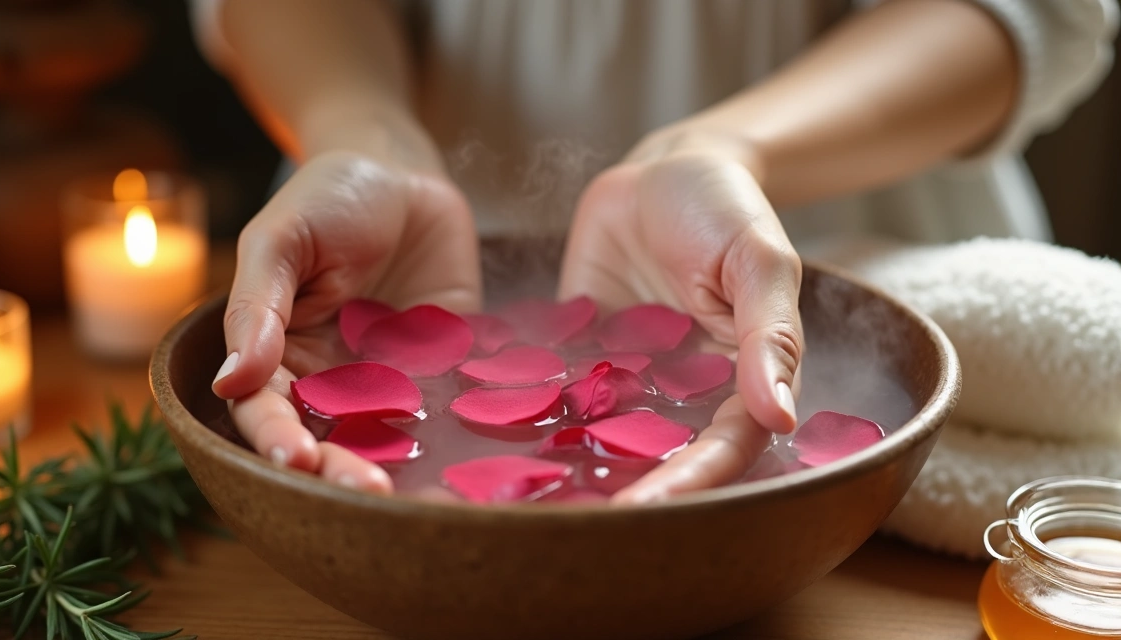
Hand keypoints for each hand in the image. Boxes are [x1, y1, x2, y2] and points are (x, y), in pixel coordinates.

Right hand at [212, 151, 481, 492]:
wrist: (403, 174)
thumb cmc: (327, 197)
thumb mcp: (280, 240)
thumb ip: (257, 308)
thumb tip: (231, 382)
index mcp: (281, 355)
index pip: (268, 410)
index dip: (277, 439)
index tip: (295, 461)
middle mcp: (333, 379)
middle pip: (328, 439)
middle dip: (341, 470)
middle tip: (365, 491)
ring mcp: (391, 378)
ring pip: (387, 436)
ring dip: (394, 465)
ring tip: (405, 492)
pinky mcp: (444, 367)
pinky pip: (447, 406)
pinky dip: (453, 433)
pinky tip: (464, 456)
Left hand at [559, 134, 802, 503]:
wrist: (660, 168)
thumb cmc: (726, 208)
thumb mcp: (759, 261)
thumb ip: (770, 336)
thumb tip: (780, 417)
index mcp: (738, 380)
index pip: (721, 447)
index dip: (689, 482)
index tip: (645, 511)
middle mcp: (681, 391)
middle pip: (658, 455)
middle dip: (623, 489)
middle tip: (573, 524)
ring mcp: (625, 376)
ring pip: (603, 433)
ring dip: (571, 465)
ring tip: (525, 501)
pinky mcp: (579, 353)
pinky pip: (556, 390)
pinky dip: (529, 414)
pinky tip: (490, 442)